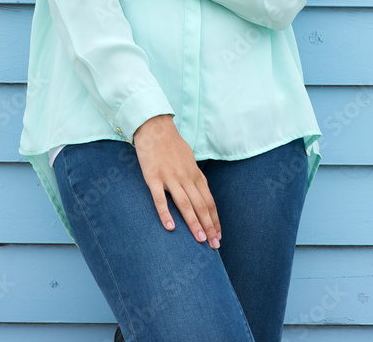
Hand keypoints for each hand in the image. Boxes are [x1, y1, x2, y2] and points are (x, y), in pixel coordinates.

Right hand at [133, 114, 221, 249]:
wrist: (154, 127)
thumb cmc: (171, 143)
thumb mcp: (189, 158)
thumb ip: (195, 175)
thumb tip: (202, 190)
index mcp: (194, 173)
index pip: (208, 200)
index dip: (214, 219)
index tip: (219, 235)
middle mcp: (185, 176)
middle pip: (200, 205)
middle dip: (209, 226)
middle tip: (214, 245)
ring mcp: (169, 177)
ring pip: (184, 204)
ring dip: (194, 223)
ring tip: (200, 240)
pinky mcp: (153, 177)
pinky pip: (160, 198)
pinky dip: (165, 213)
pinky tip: (170, 228)